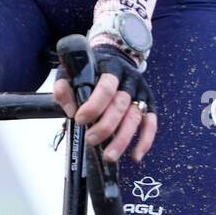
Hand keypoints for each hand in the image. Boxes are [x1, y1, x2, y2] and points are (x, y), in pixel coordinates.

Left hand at [53, 46, 157, 164]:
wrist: (114, 58)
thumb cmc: (91, 69)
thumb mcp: (74, 71)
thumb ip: (65, 88)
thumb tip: (71, 111)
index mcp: (110, 67)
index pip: (106, 87)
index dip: (94, 106)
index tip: (80, 119)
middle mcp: (129, 79)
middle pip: (121, 105)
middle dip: (105, 126)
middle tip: (91, 139)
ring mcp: (140, 92)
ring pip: (135, 117)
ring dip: (122, 139)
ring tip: (109, 155)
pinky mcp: (149, 104)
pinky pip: (151, 123)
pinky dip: (145, 141)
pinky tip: (135, 156)